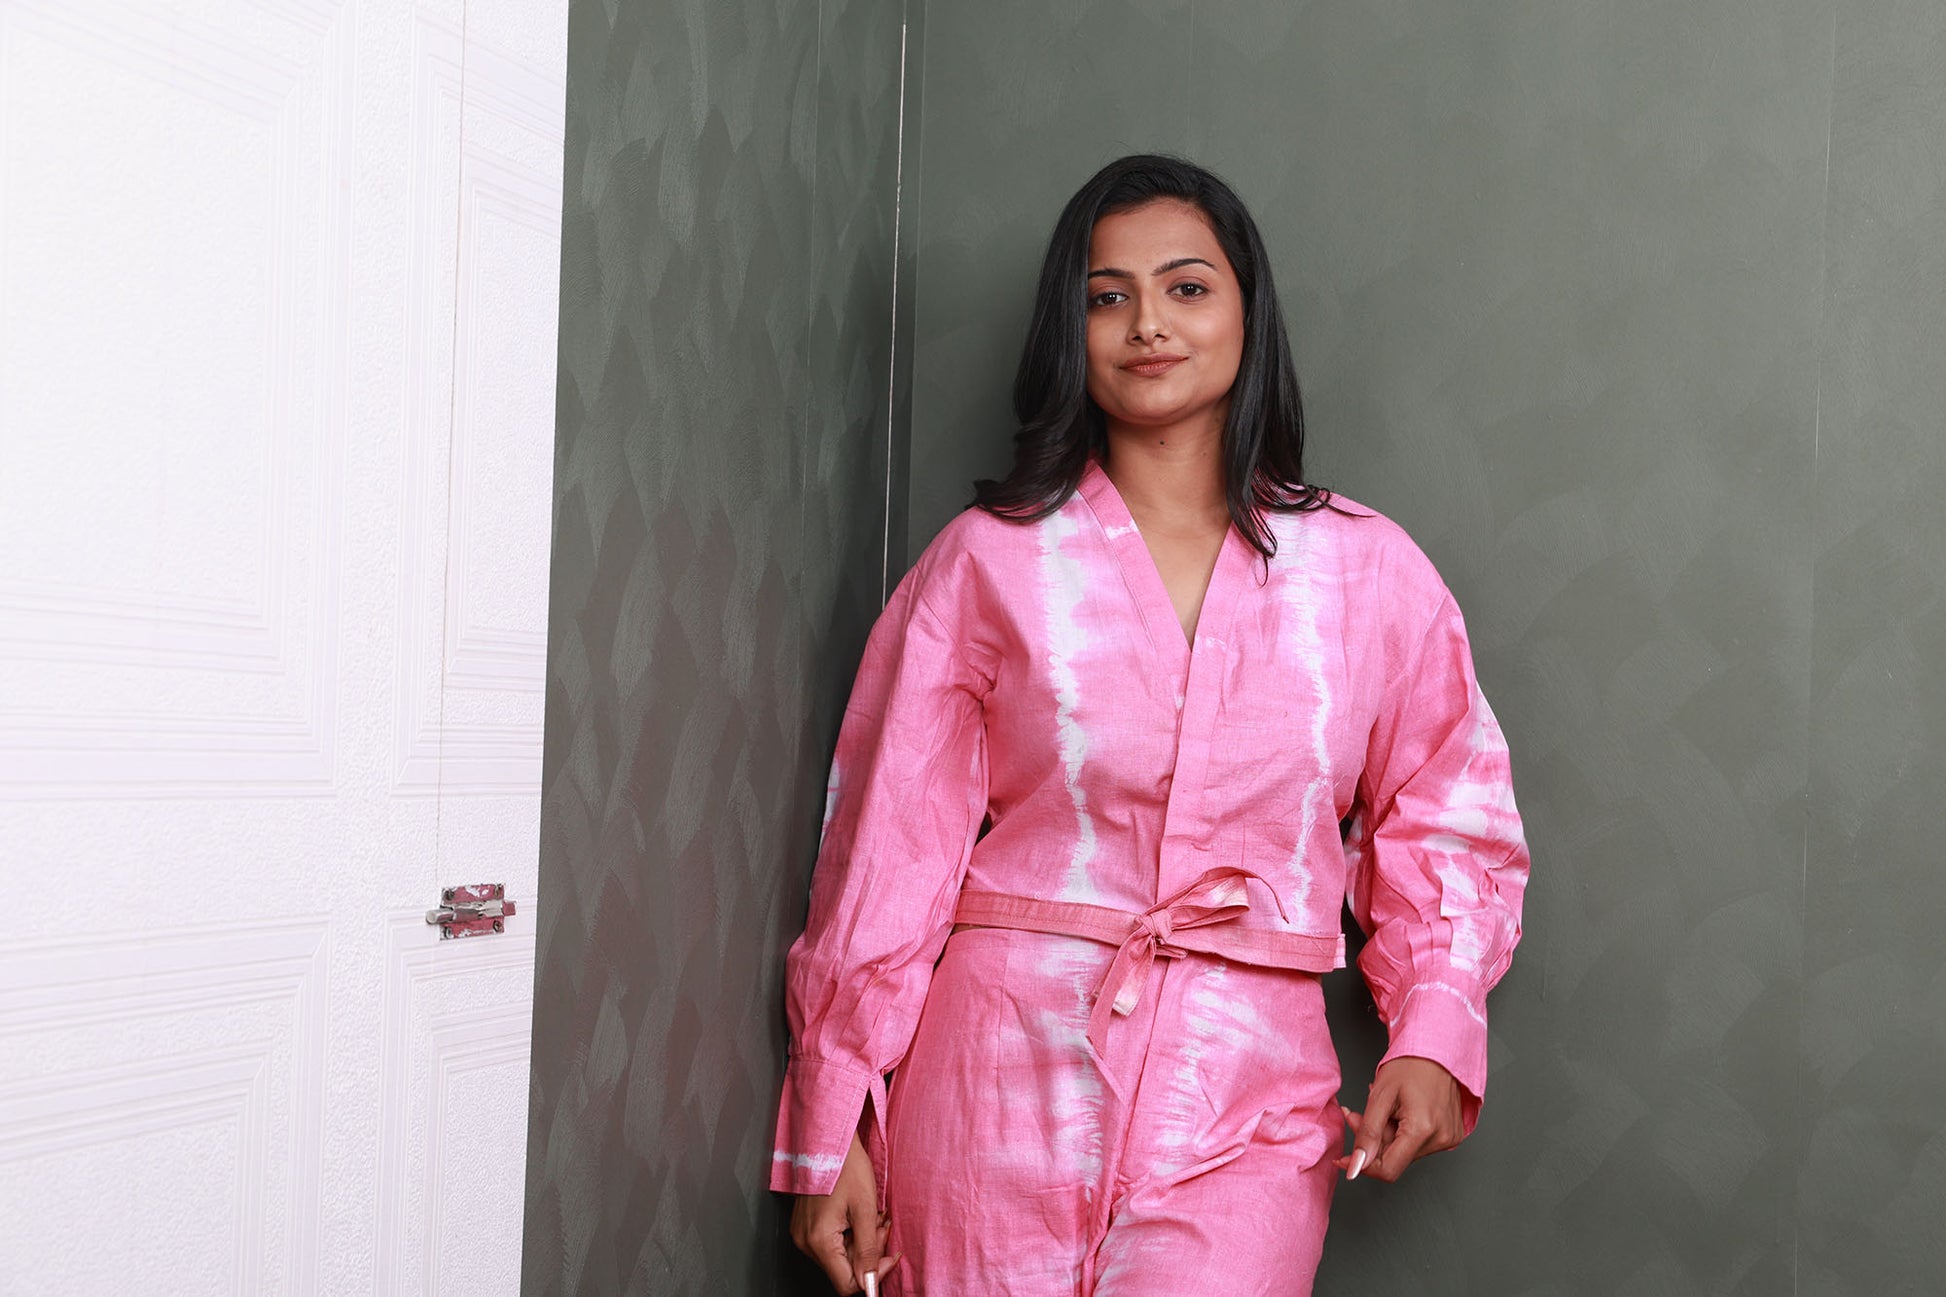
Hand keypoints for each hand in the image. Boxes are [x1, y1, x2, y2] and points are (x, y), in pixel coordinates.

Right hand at [790, 1131, 898, 1293]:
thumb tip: (870, 1281)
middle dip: (869, 1253)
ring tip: (870, 1217)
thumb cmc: (846, 1167)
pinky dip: (849, 1235)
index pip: (847, 1284)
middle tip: (881, 1226)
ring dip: (861, 1242)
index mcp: (819, 1240)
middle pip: (844, 1270)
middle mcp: (806, 1242)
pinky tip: (856, 1215)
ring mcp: (803, 1234)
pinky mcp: (805, 1227)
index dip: (871, 1276)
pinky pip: (831, 1244)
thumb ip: (868, 1249)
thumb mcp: (865, 1209)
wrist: (828, 1141)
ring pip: (839, 1257)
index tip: (887, 1257)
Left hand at [1334, 1056, 1465, 1183]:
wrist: (1437, 1050)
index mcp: (1423, 1129)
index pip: (1388, 1170)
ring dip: (1387, 1136)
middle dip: (1372, 1143)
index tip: (1346, 1158)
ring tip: (1385, 1110)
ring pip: (1405, 1153)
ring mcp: (1449, 1139)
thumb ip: (1367, 1134)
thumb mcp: (1380, 1096)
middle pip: (1395, 1160)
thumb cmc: (1410, 1065)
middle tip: (1359, 1117)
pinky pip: (1418, 1145)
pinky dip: (1402, 1133)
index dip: (1363, 1165)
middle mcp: (1441, 1139)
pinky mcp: (1452, 1136)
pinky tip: (1399, 1114)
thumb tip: (1357, 1166)